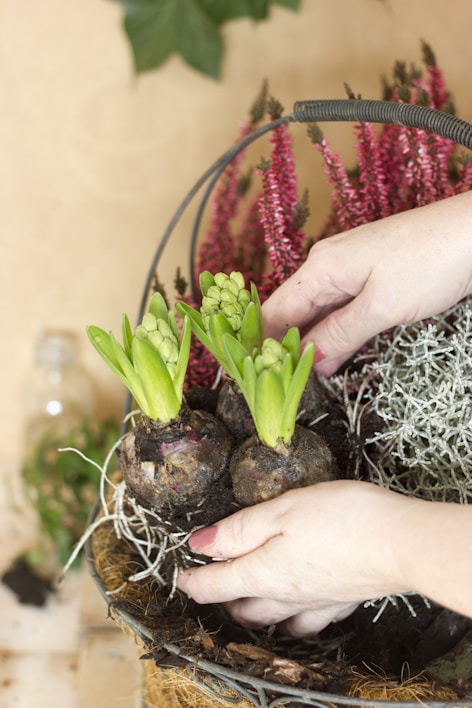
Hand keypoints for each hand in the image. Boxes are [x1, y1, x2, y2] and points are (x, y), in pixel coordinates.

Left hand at [177, 481, 414, 635]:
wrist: (402, 543)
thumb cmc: (340, 519)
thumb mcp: (280, 511)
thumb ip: (239, 529)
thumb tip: (199, 544)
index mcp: (262, 572)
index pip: (214, 585)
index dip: (191, 579)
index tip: (180, 573)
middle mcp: (285, 596)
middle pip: (241, 607)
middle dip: (221, 597)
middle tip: (212, 581)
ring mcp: (315, 603)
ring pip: (274, 619)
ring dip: (255, 613)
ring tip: (248, 601)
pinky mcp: (341, 601)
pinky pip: (308, 621)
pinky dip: (294, 619)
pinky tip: (299, 610)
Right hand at [263, 192, 471, 375]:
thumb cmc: (432, 260)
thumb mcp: (382, 307)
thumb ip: (339, 336)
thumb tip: (307, 363)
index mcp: (320, 267)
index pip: (274, 313)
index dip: (263, 346)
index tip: (259, 379)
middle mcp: (327, 265)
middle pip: (292, 314)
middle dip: (286, 350)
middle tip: (281, 388)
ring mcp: (349, 270)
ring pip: (317, 314)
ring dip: (311, 345)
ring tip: (304, 380)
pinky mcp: (370, 277)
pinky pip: (340, 309)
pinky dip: (334, 334)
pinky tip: (332, 357)